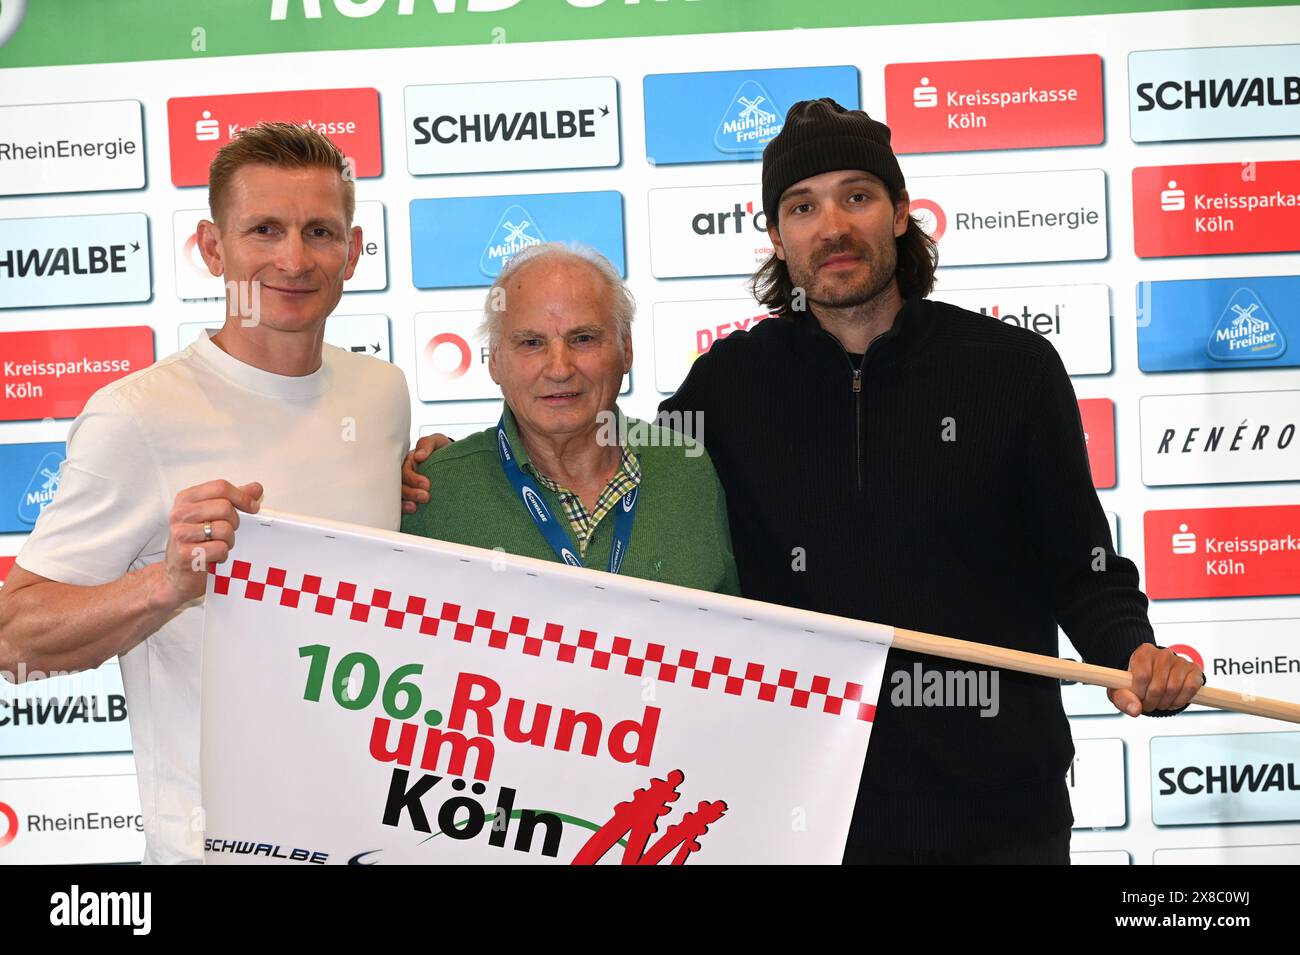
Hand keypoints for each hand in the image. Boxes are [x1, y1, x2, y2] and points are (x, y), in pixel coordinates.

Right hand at [160, 480, 262, 606]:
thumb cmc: (196, 542)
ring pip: (225, 529)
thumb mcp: (212, 515)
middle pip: (225, 507)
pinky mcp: (186, 555)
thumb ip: (233, 500)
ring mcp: (181, 534)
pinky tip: (213, 557)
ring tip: (218, 545)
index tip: (253, 507)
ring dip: (229, 540)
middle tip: (227, 532)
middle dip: (234, 522)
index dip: (242, 496)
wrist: (177, 574)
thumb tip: (256, 488)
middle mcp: (180, 514)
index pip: (220, 487)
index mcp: (186, 498)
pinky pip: (221, 549)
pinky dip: (223, 555)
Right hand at [401, 434, 451, 513]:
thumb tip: (419, 456)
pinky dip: (403, 509)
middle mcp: (403, 474)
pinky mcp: (409, 497)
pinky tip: (412, 511)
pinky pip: (400, 504)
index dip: (412, 478)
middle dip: (410, 492)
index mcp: (407, 460)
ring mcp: (405, 486)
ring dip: (404, 502)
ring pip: (397, 496)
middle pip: (398, 484)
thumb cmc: (441, 450)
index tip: (427, 485)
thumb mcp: (437, 441)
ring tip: (415, 507)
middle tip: (425, 497)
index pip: (404, 470)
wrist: (453, 462)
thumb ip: (427, 444)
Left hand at [1108, 643, 1202, 716]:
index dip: (1140, 693)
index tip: (1138, 698)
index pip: (1142, 676)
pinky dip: (1180, 701)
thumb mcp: (1122, 689)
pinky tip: (1172, 701)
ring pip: (1173, 689)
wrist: (1154, 678)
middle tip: (1148, 704)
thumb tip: (1135, 710)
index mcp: (1143, 653)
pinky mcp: (1194, 670)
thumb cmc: (1135, 683)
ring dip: (1165, 703)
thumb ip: (1123, 699)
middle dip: (1151, 702)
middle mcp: (1163, 653)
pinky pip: (1190, 689)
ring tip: (1159, 703)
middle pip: (1158, 686)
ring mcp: (1180, 661)